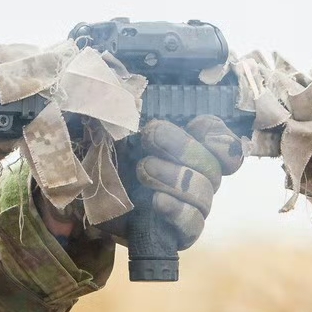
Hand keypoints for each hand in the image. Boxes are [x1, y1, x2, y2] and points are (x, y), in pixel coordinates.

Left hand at [48, 116, 242, 248]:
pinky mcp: (179, 233)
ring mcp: (191, 206)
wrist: (86, 197)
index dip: (219, 135)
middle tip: (150, 135)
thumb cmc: (107, 155)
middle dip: (183, 147)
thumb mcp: (116, 126)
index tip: (197, 125)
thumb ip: (131, 106)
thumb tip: (128, 79)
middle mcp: (198, 177)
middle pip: (213, 166)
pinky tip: (157, 201)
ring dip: (176, 177)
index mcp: (192, 150)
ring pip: (205, 194)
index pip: (225, 144)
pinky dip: (178, 211)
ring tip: (143, 169)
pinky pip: (193, 225)